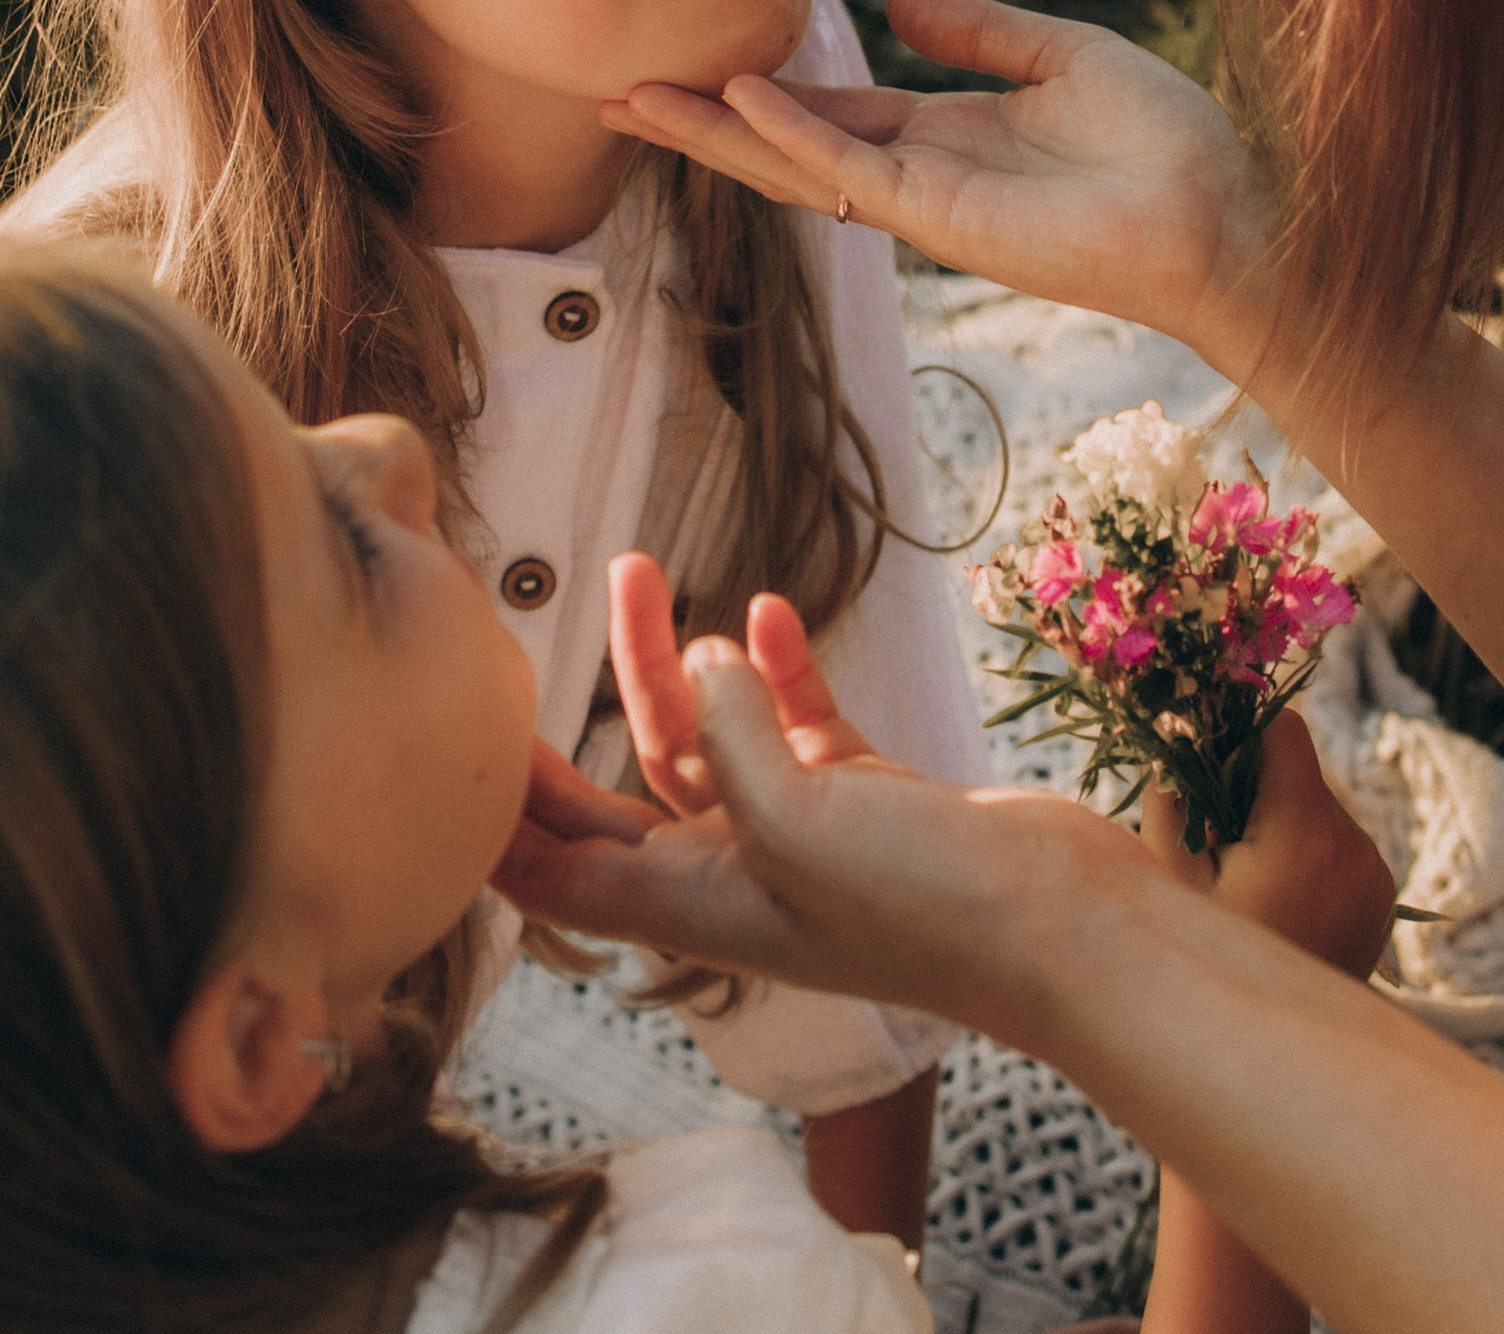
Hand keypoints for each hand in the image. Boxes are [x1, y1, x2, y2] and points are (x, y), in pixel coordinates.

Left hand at [497, 558, 1157, 1040]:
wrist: (1064, 931)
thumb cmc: (925, 904)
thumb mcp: (800, 818)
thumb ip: (729, 733)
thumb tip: (702, 656)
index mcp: (689, 906)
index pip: (553, 870)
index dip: (492, 820)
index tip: (439, 750)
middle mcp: (730, 877)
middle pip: (617, 787)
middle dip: (573, 707)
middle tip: (526, 627)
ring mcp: (799, 837)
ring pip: (706, 740)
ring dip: (675, 663)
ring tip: (644, 572)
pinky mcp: (863, 801)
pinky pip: (792, 727)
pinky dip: (774, 672)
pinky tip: (773, 613)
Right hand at [600, 0, 1281, 370]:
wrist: (1222, 212)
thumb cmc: (1163, 144)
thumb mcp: (1059, 57)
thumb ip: (977, 30)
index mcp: (947, 138)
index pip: (830, 111)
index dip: (760, 89)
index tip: (693, 64)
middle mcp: (920, 176)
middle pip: (787, 143)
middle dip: (705, 121)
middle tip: (619, 94)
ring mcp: (924, 203)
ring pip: (796, 163)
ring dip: (717, 133)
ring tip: (638, 99)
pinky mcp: (942, 220)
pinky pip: (849, 170)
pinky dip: (793, 132)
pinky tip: (740, 94)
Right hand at [1138, 714, 1397, 981]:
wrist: (1274, 1052)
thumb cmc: (1209, 957)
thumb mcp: (1171, 874)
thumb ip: (1169, 792)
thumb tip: (1175, 733)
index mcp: (1305, 830)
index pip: (1284, 728)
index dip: (1240, 726)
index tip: (1206, 749)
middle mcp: (1355, 844)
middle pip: (1298, 769)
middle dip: (1251, 783)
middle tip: (1212, 829)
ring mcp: (1375, 873)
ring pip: (1317, 805)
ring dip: (1278, 818)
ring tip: (1242, 873)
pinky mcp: (1382, 896)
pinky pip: (1337, 843)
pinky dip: (1304, 850)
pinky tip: (1275, 895)